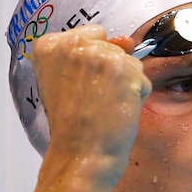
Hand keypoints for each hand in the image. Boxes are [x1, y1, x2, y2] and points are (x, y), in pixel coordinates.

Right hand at [32, 25, 151, 182]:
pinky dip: (136, 98)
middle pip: (112, 47)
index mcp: (48, 45)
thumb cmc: (73, 128)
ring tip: (102, 107)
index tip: (78, 88)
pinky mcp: (124, 69)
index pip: (91, 34)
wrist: (80, 157)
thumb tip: (128, 41)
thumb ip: (93, 54)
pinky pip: (143, 80)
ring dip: (124, 86)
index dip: (92, 64)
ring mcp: (99, 54)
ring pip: (130, 63)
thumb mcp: (68, 83)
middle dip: (109, 74)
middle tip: (90, 102)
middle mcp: (71, 43)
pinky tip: (116, 112)